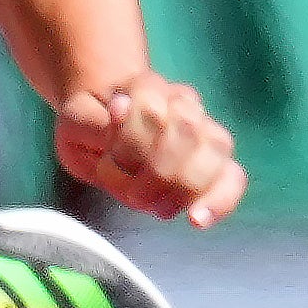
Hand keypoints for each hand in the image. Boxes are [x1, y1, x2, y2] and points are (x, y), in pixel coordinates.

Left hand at [56, 71, 243, 225]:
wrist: (110, 123)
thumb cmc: (91, 127)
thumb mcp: (74, 123)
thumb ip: (90, 121)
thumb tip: (118, 115)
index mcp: (146, 88)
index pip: (151, 108)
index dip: (133, 139)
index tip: (109, 163)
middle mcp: (182, 102)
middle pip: (188, 130)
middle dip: (156, 171)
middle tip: (131, 195)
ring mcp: (205, 127)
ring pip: (215, 149)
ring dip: (180, 187)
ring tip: (154, 207)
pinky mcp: (217, 158)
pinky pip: (233, 177)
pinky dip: (219, 200)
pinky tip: (197, 219)